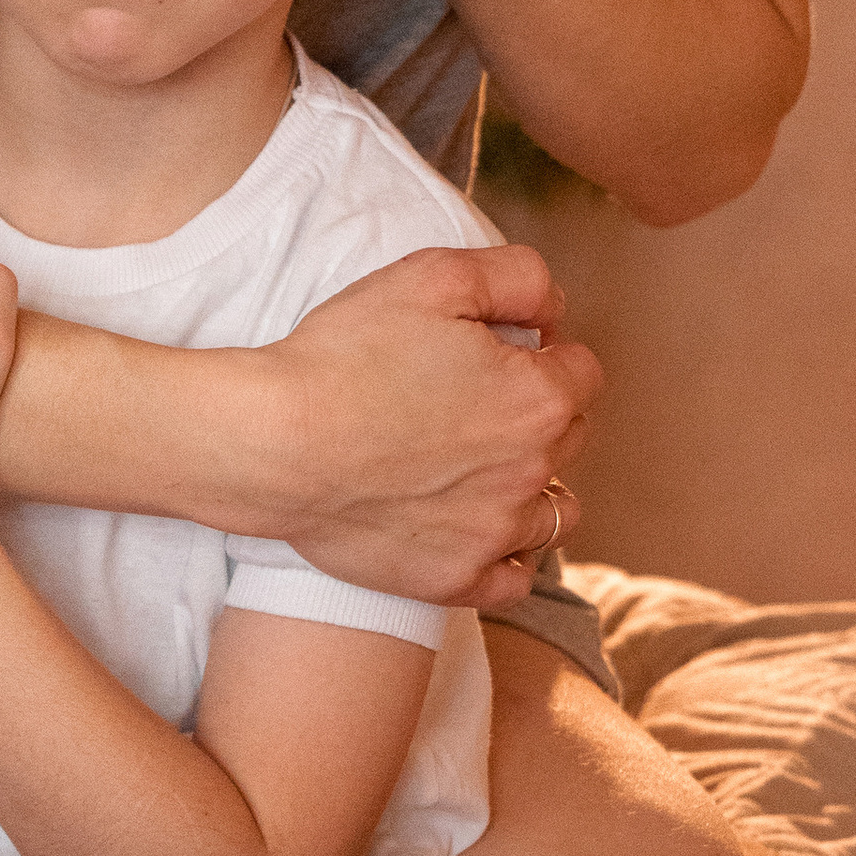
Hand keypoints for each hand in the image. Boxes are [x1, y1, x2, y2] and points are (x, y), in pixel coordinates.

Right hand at [258, 243, 596, 610]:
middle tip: (468, 398)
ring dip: (532, 486)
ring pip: (556, 513)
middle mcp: (532, 471)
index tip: (495, 350)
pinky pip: (514, 578)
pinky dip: (504, 554)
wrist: (274, 442)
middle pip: (569, 437)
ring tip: (478, 466)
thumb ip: (517, 277)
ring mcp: (495, 533)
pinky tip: (472, 524)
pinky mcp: (454, 578)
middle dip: (536, 412)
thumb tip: (553, 307)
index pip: (580, 371)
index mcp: (538, 397)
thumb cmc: (346, 355)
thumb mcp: (435, 277)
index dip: (541, 352)